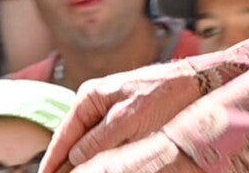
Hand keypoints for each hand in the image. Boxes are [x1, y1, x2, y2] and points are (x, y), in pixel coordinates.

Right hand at [41, 61, 206, 172]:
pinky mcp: (124, 119)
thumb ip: (99, 140)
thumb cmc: (164, 95)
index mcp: (91, 97)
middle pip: (73, 140)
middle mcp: (96, 102)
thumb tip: (74, 159)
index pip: (64, 135)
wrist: (195, 83)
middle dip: (65, 162)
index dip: (53, 160)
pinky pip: (104, 142)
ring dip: (82, 161)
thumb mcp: (128, 120)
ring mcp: (110, 110)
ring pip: (88, 144)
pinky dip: (99, 156)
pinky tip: (97, 166)